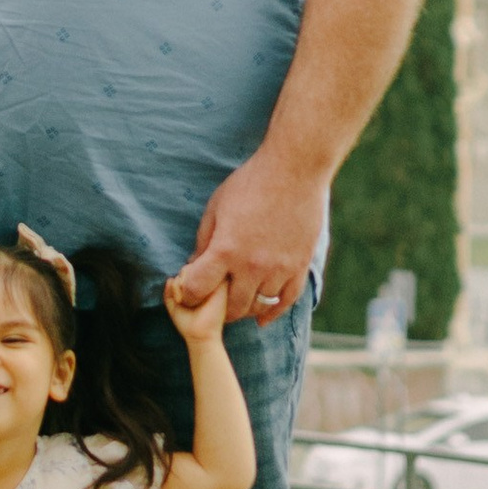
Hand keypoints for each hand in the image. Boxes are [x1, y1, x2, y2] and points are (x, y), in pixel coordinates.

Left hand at [162, 270, 228, 346]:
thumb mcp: (174, 306)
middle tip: (180, 300)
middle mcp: (210, 282)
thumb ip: (170, 292)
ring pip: (192, 268)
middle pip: (188, 267)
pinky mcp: (220, 284)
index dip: (178, 282)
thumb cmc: (188, 323)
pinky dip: (188, 284)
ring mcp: (216, 282)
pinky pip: (201, 272)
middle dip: (179, 282)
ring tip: (184, 301)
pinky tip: (188, 299)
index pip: (187, 272)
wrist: (200, 336)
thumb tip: (170, 278)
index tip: (177, 298)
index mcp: (201, 286)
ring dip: (181, 284)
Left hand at [172, 150, 326, 326]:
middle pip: (229, 308)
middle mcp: (252, 266)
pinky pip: (286, 301)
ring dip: (244, 309)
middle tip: (212, 302)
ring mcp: (279, 269)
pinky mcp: (299, 267)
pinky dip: (272, 313)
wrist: (294, 170)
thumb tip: (193, 266)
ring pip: (257, 307)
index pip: (198, 290)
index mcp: (226, 250)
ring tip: (235, 302)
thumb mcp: (216, 207)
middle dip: (216, 308)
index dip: (188, 294)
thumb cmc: (250, 183)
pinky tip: (262, 318)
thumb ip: (204, 240)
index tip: (189, 291)